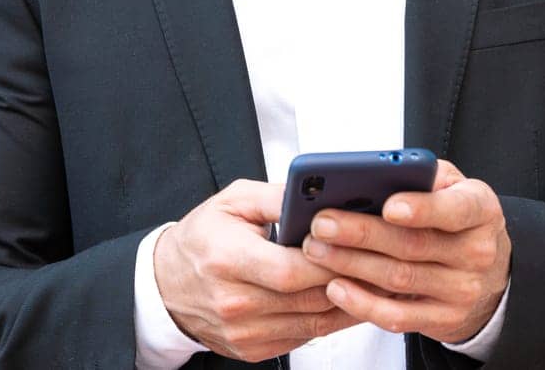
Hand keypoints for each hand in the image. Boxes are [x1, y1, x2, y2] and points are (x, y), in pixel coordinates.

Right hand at [153, 179, 359, 361]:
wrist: (165, 285)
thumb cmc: (201, 238)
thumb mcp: (232, 201)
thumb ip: (276, 196)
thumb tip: (318, 193)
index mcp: (226, 260)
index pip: (291, 271)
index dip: (328, 261)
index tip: (356, 244)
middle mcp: (234, 303)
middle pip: (308, 299)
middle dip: (349, 280)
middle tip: (379, 261)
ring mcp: (244, 332)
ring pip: (313, 323)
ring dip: (348, 303)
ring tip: (374, 280)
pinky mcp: (253, 349)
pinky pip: (304, 338)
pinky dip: (329, 320)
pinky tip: (346, 299)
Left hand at [301, 159, 511, 343]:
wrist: (488, 273)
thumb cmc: (456, 217)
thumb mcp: (451, 187)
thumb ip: (420, 176)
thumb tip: (369, 174)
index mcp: (480, 210)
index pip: (456, 209)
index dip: (422, 208)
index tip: (389, 206)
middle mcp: (476, 252)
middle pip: (413, 245)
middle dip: (362, 233)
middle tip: (322, 223)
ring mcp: (461, 290)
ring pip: (399, 279)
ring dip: (351, 265)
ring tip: (316, 249)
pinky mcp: (443, 319)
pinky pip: (398, 317)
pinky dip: (363, 304)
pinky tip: (337, 288)